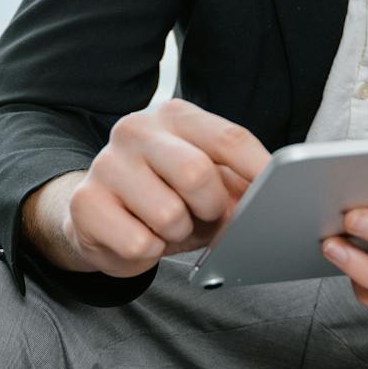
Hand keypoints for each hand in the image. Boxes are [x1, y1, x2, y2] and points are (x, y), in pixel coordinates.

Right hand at [31, 102, 270, 277]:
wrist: (100, 216)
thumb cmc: (164, 195)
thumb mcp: (206, 182)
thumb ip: (237, 182)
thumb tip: (271, 200)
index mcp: (174, 116)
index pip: (229, 138)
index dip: (260, 172)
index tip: (280, 196)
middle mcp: (136, 129)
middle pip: (196, 173)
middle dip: (211, 208)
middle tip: (204, 216)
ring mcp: (107, 163)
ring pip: (168, 214)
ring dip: (177, 234)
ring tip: (166, 225)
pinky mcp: (86, 202)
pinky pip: (140, 244)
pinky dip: (149, 252)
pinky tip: (138, 236)